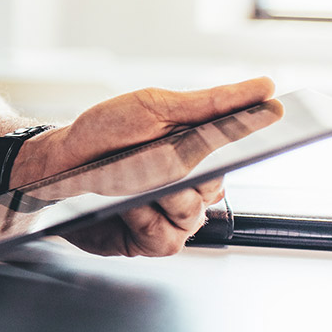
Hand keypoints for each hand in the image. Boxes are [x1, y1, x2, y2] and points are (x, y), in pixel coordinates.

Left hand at [15, 77, 275, 257]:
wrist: (57, 164)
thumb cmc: (104, 133)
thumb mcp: (154, 106)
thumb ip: (210, 103)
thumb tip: (265, 88)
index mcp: (203, 152)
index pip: (242, 149)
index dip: (256, 135)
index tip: (275, 115)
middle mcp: (195, 188)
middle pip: (214, 185)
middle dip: (183, 168)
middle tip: (153, 155)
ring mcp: (177, 218)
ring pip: (191, 211)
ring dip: (156, 192)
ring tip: (127, 177)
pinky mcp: (154, 242)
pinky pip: (166, 236)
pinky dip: (141, 217)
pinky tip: (123, 204)